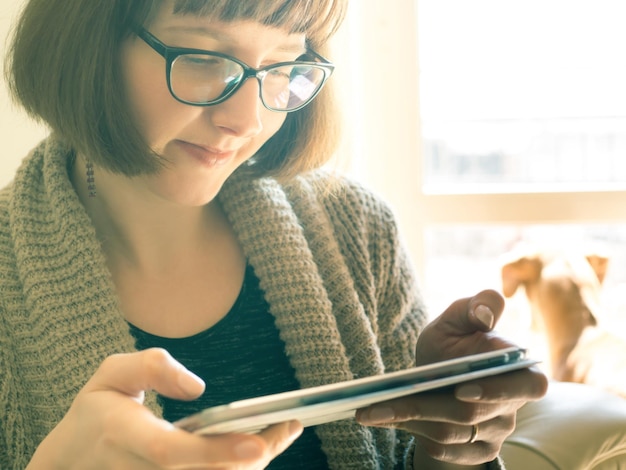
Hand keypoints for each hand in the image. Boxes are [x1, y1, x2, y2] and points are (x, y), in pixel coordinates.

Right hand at [27, 348, 302, 468]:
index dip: (214, 451)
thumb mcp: (111, 374)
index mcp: (123, 437)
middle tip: (288, 426)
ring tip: (283, 431)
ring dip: (250, 466)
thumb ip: (152, 367)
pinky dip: (236, 469)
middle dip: (252, 458)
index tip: (257, 442)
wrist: (71, 461)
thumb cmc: (97, 412)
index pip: (171, 452)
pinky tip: (259, 448)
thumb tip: (196, 386)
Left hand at [356, 290, 547, 466]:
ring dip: (408, 419)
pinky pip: (443, 451)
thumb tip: (484, 313)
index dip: (499, 391)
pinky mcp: (475, 452)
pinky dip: (409, 433)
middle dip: (428, 408)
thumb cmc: (451, 345)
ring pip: (450, 434)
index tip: (462, 389)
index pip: (529, 386)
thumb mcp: (457, 319)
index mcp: (517, 370)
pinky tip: (382, 419)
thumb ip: (475, 306)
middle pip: (472, 415)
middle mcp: (511, 406)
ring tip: (369, 409)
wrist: (437, 379)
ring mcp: (495, 433)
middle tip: (391, 400)